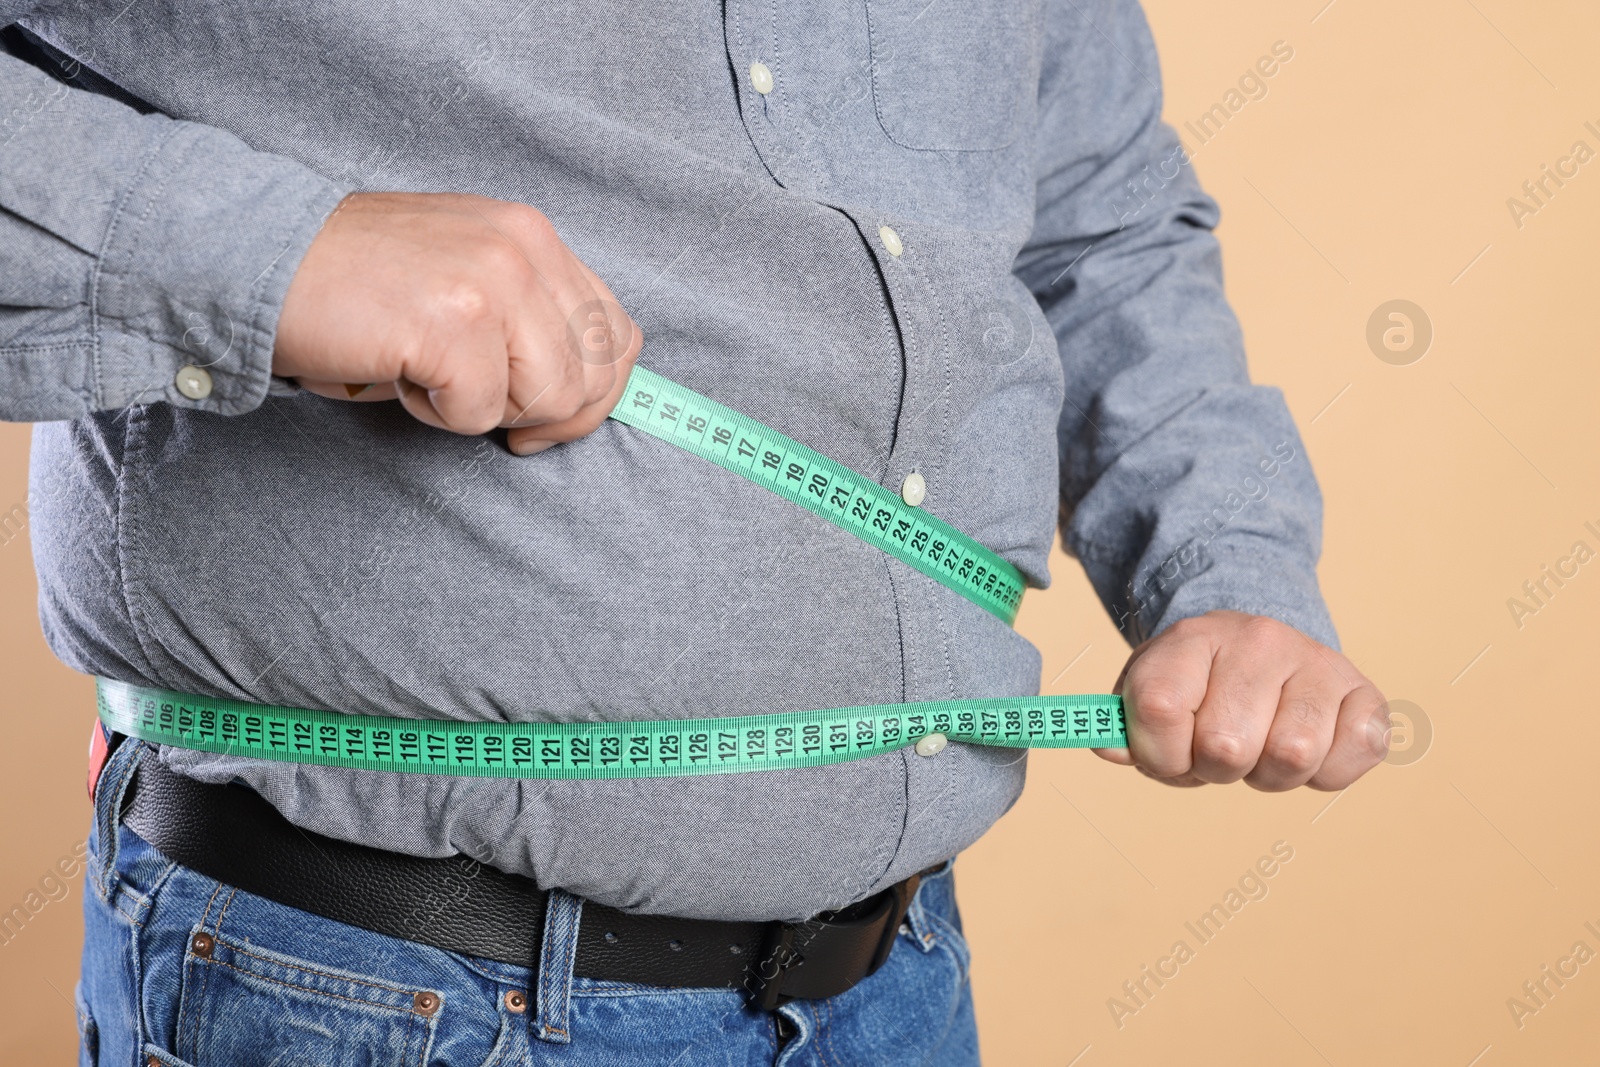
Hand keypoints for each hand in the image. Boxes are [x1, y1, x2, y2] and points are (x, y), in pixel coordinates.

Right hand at [273, 191, 641, 453]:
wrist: (253, 257)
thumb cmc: (353, 283)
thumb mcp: (461, 276)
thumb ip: (526, 317)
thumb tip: (578, 399)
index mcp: (533, 236)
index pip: (619, 336)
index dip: (593, 394)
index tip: (541, 416)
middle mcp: (523, 249)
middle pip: (594, 378)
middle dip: (548, 419)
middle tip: (484, 413)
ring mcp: (492, 282)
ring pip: (549, 399)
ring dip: (486, 412)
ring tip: (430, 376)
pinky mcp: (454, 322)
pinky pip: (481, 412)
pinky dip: (436, 415)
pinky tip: (398, 373)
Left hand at [1093, 611, 1388, 790]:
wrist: (1259, 647)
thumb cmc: (1197, 684)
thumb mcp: (1149, 692)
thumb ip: (1124, 726)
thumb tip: (1109, 749)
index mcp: (1192, 638)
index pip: (1158, 708)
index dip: (1158, 754)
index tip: (1169, 751)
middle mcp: (1259, 639)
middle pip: (1227, 745)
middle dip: (1216, 769)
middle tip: (1220, 751)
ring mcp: (1317, 662)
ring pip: (1292, 756)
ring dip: (1270, 775)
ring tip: (1261, 749)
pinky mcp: (1365, 691)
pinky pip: (1355, 753)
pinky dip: (1326, 773)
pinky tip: (1309, 749)